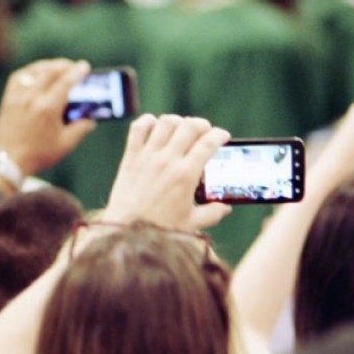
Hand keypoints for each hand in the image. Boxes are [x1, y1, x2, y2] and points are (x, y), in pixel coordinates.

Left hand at [0, 59, 95, 175]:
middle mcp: (32, 98)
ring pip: (34, 71)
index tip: (84, 66)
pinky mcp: (8, 99)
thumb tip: (90, 119)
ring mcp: (18, 97)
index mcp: (48, 108)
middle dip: (64, 65)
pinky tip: (37, 74)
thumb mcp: (66, 144)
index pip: (65, 82)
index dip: (76, 72)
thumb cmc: (40, 154)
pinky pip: (19, 77)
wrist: (10, 161)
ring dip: (48, 66)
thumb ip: (81, 129)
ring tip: (57, 67)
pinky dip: (31, 72)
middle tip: (73, 66)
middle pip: (50, 71)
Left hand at [103, 114, 231, 230]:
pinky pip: (138, 129)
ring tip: (182, 128)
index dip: (219, 135)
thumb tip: (225, 208)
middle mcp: (167, 160)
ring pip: (165, 123)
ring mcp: (148, 157)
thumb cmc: (161, 230)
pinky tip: (154, 125)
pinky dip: (147, 121)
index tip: (223, 136)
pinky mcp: (130, 157)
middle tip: (205, 130)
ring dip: (178, 121)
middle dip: (202, 124)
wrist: (127, 233)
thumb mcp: (192, 223)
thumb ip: (212, 213)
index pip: (208, 143)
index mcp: (185, 175)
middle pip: (189, 126)